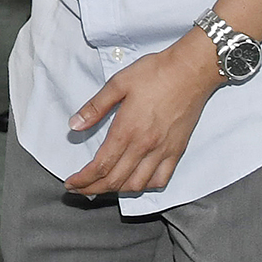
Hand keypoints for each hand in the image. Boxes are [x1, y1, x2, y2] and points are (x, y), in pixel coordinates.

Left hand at [63, 33, 223, 195]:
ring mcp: (162, 151)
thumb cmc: (155, 73)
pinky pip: (160, 179)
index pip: (100, 166)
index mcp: (126, 130)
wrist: (190, 71)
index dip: (82, 180)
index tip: (71, 184)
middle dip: (92, 189)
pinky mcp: (176, 151)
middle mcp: (144, 146)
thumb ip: (95, 107)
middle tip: (79, 189)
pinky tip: (135, 181)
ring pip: (136, 185)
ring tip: (103, 186)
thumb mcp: (118, 83)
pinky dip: (145, 186)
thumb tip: (75, 125)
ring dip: (116, 191)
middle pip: (114, 180)